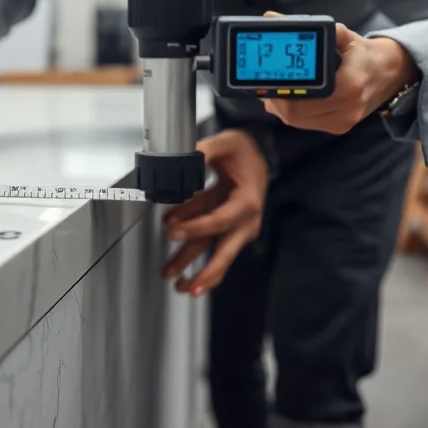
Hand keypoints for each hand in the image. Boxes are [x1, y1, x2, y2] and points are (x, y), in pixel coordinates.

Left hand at [161, 129, 269, 296]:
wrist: (254, 157)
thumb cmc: (243, 153)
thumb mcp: (227, 143)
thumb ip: (206, 151)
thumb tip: (185, 158)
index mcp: (247, 202)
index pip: (220, 221)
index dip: (196, 228)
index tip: (173, 231)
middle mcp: (245, 221)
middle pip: (224, 252)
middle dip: (205, 271)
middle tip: (184, 282)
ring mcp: (236, 228)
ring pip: (215, 254)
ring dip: (196, 270)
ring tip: (177, 284)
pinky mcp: (225, 229)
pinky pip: (209, 244)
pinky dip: (193, 253)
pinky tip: (175, 263)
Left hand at [261, 12, 415, 134]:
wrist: (392, 74)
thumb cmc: (363, 54)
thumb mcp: (344, 36)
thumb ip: (310, 27)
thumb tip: (272, 17)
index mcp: (349, 84)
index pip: (303, 96)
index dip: (280, 90)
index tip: (267, 78)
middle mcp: (347, 107)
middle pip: (294, 113)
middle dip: (275, 99)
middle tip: (264, 84)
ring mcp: (343, 121)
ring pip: (297, 121)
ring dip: (280, 107)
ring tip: (275, 90)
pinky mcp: (339, 127)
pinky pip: (306, 124)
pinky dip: (293, 112)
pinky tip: (288, 99)